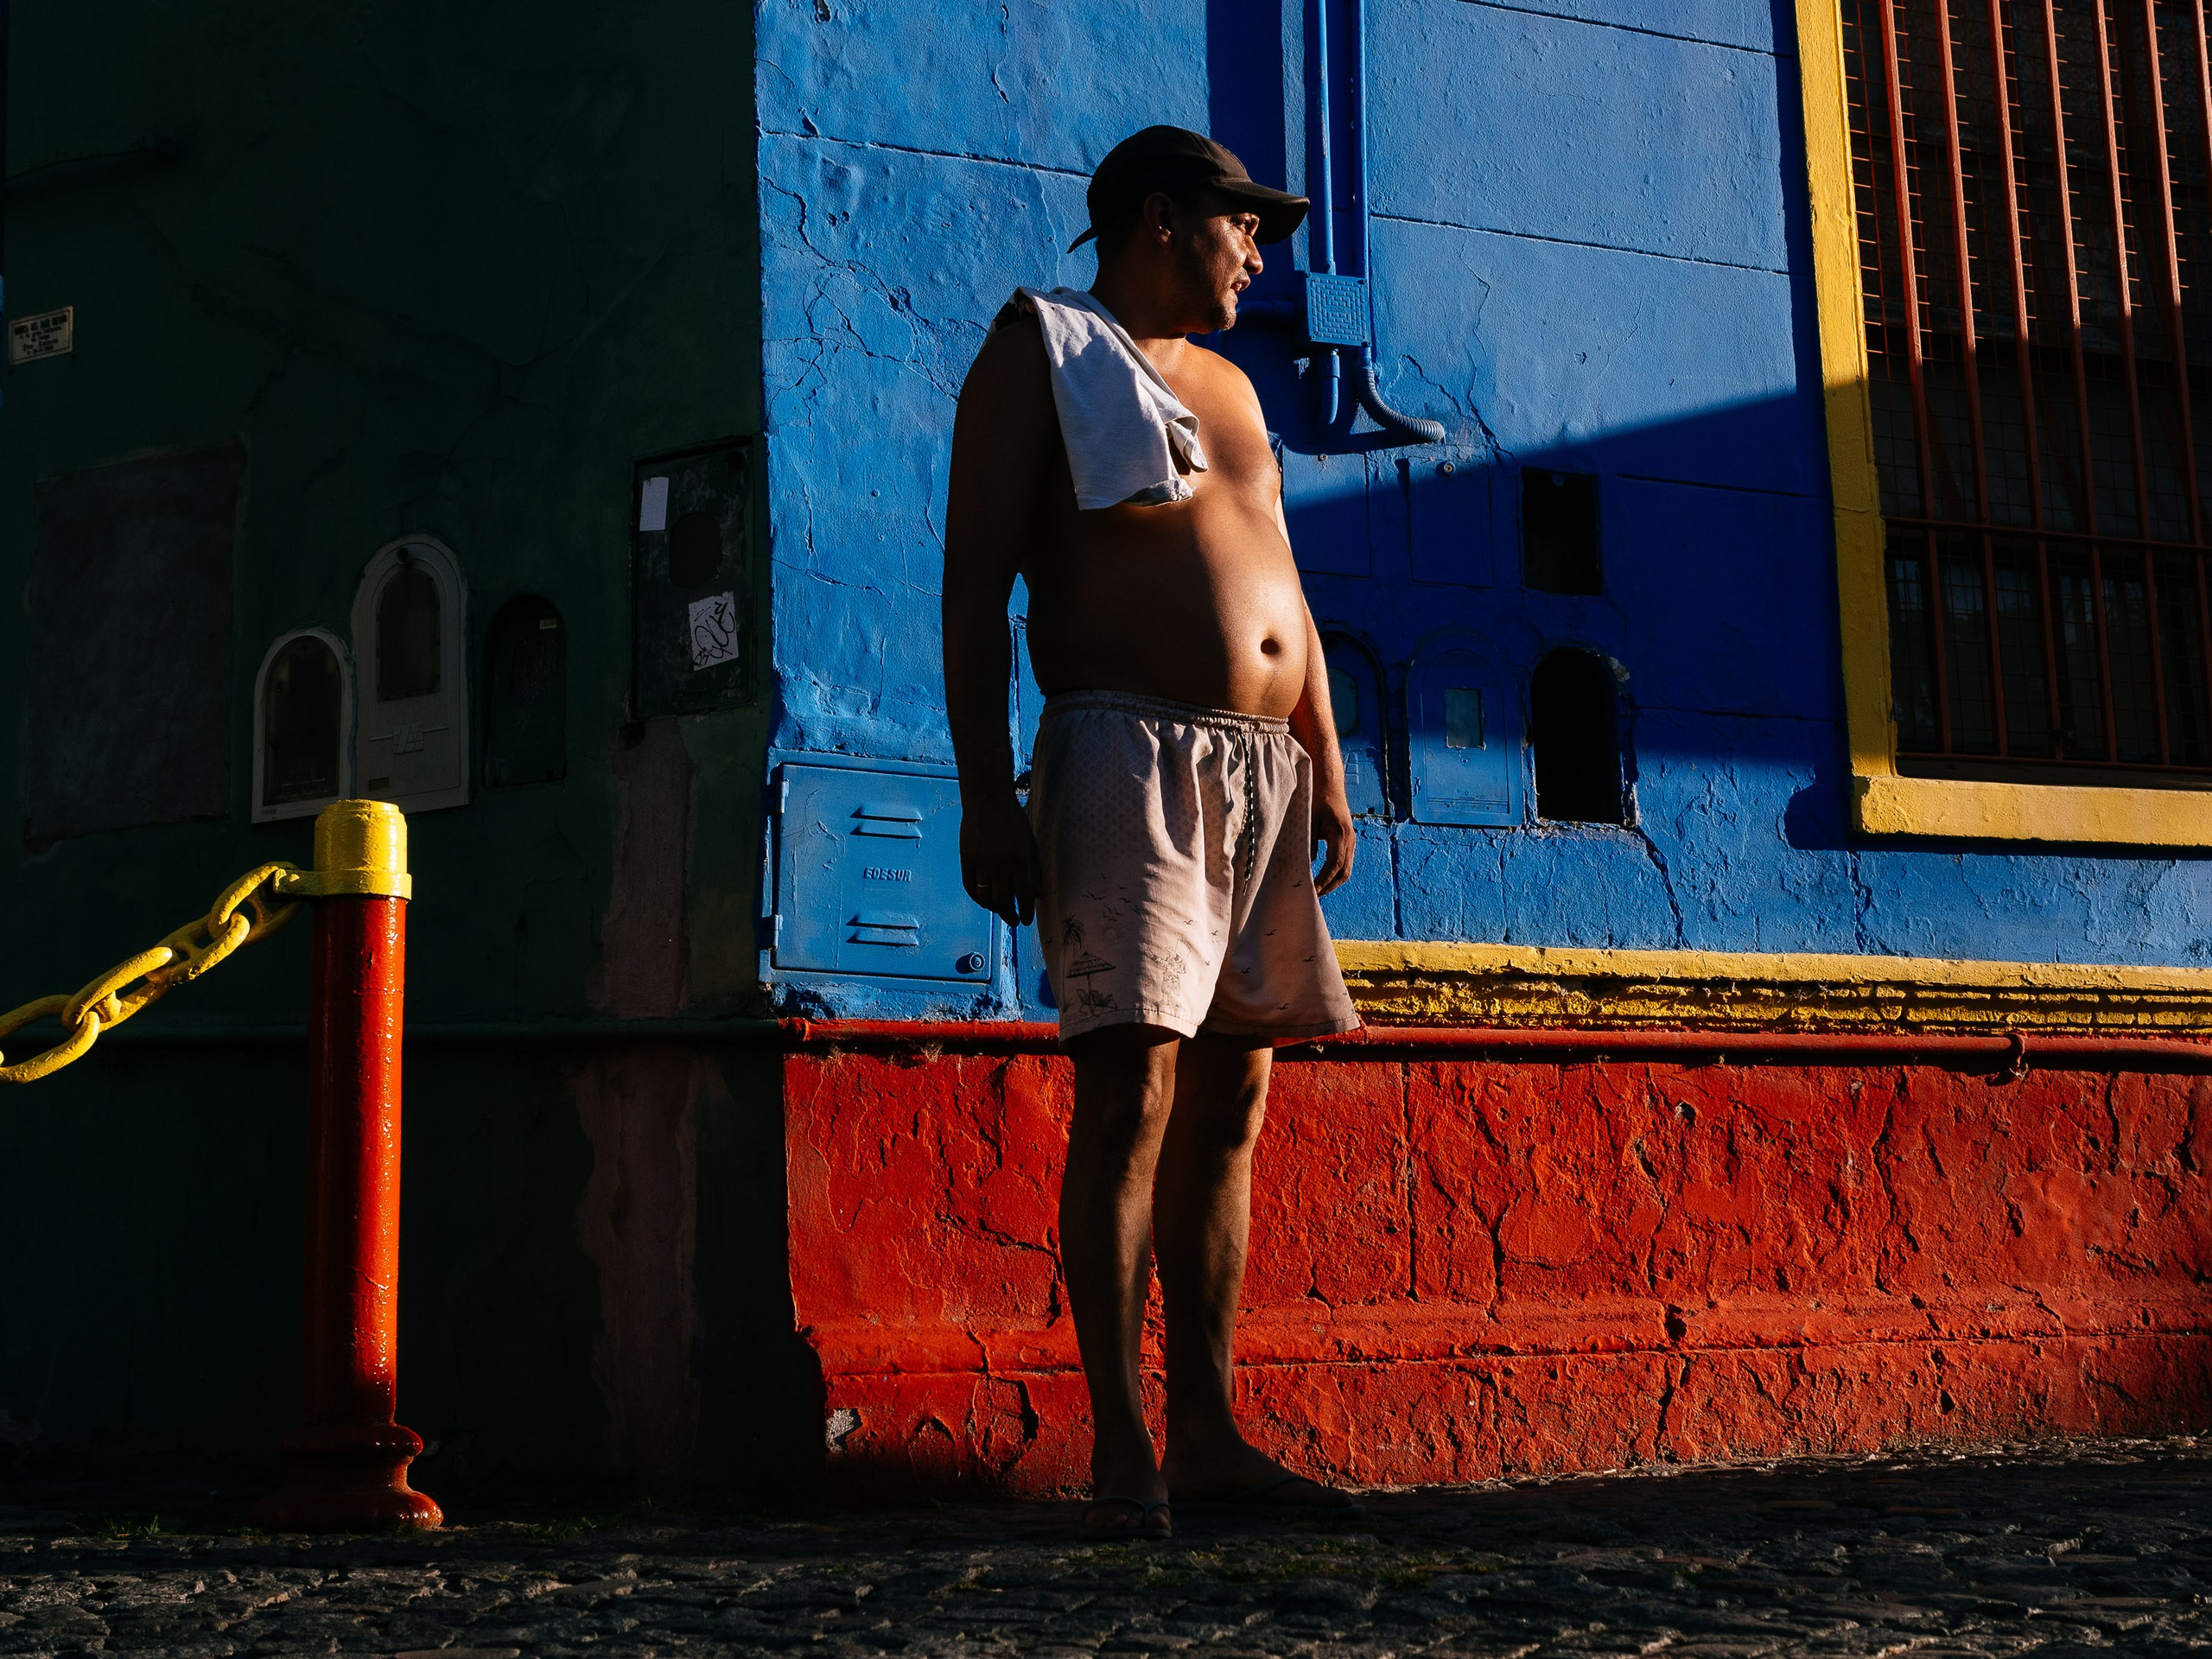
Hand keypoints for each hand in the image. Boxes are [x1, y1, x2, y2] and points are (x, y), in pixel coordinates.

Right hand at [959, 793, 1041, 925]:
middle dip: (1009, 916)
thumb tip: (1040, 896)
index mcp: (1020, 861)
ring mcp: (982, 864)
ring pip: (986, 898)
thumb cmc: (1014, 822)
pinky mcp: (967, 861)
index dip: (1026, 912)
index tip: (1026, 921)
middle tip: (1013, 921)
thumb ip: (1035, 871)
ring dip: (994, 909)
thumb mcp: (1030, 845)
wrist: (988, 801)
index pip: (1024, 895)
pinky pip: (971, 888)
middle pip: (1004, 901)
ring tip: (1000, 911)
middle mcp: (1001, 865)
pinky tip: (984, 901)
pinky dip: (978, 898)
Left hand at [1311, 787, 1354, 895]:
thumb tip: (1305, 865)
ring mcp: (1351, 840)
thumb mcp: (1309, 820)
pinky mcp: (1347, 840)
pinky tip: (1322, 878)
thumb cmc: (1317, 798)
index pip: (1334, 865)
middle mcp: (1350, 839)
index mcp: (1341, 834)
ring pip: (1346, 869)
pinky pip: (1344, 862)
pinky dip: (1334, 873)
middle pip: (1343, 872)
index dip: (1323, 880)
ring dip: (1333, 882)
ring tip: (1317, 891)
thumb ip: (1309, 843)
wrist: (1329, 783)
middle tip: (1313, 897)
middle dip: (1329, 886)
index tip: (1312, 891)